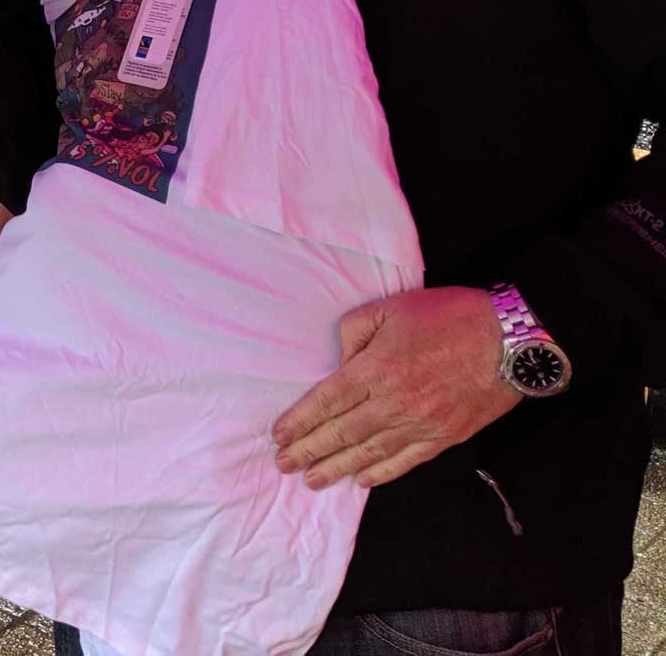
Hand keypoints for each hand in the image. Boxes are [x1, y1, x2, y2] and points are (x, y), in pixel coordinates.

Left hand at [273, 286, 519, 490]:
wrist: (510, 341)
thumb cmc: (447, 317)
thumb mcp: (388, 309)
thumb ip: (353, 333)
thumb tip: (339, 361)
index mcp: (376, 369)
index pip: (327, 401)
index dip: (300, 421)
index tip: (279, 436)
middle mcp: (394, 402)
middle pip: (342, 432)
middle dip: (310, 451)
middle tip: (284, 465)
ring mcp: (421, 424)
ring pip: (370, 452)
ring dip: (338, 468)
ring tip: (313, 480)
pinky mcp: (446, 437)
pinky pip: (407, 461)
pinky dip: (382, 473)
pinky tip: (362, 480)